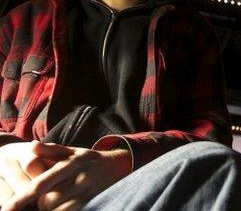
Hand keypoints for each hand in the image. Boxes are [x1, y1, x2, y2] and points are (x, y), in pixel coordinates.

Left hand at [2, 148, 130, 210]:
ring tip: (56, 199)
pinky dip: (63, 210)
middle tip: (43, 197)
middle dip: (40, 203)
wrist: (119, 165)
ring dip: (52, 208)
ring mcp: (87, 194)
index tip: (6, 209)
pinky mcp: (92, 203)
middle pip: (47, 203)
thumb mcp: (71, 150)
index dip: (21, 199)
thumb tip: (32, 146)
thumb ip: (50, 150)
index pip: (40, 185)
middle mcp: (78, 180)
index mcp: (70, 165)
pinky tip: (63, 204)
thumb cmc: (88, 159)